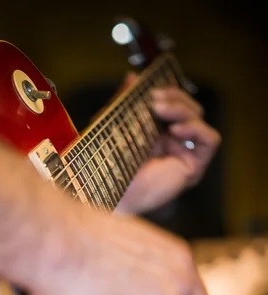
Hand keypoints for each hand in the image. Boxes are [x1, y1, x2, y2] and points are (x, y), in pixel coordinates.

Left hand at [118, 76, 220, 213]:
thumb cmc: (108, 168)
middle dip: (175, 97)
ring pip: (199, 119)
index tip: (148, 88)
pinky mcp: (193, 169)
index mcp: (156, 134)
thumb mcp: (114, 125)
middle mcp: (173, 145)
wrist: (109, 195)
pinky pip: (210, 140)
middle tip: (154, 99)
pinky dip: (197, 129)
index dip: (167, 92)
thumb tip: (132, 75)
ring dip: (181, 109)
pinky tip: (175, 130)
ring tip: (159, 110)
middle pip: (189, 108)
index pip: (174, 104)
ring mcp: (184, 156)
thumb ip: (124, 102)